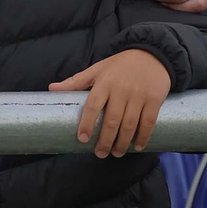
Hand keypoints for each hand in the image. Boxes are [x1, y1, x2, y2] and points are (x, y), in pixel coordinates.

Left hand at [49, 49, 170, 156]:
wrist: (151, 54)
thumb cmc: (119, 65)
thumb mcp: (97, 69)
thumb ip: (75, 82)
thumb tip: (51, 89)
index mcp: (104, 82)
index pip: (93, 105)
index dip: (87, 123)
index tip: (83, 139)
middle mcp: (121, 89)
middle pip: (112, 120)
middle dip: (105, 140)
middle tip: (100, 153)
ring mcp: (139, 95)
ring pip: (130, 124)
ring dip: (122, 142)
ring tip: (116, 153)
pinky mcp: (154, 99)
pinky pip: (148, 122)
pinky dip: (143, 137)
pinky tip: (136, 147)